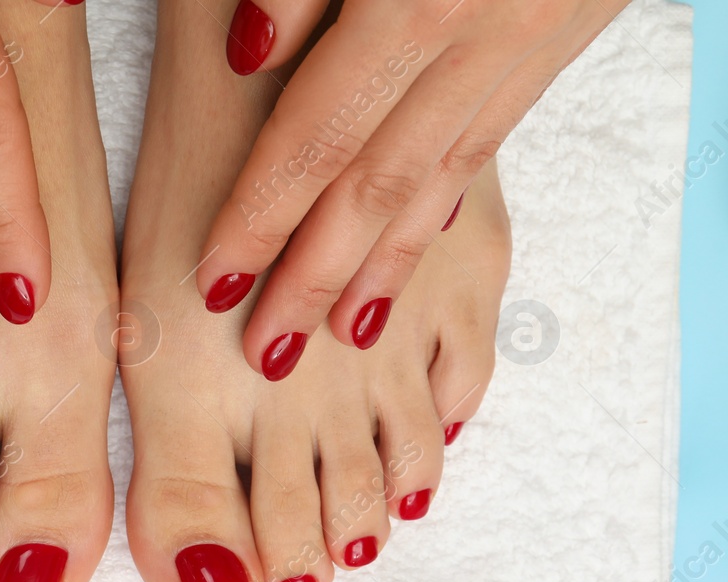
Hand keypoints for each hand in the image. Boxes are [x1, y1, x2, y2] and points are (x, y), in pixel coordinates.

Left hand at [196, 0, 624, 377]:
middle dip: (313, 274)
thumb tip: (248, 48)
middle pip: (374, 183)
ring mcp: (527, 43)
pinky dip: (444, 202)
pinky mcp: (562, 37)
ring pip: (440, 177)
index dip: (261, 215)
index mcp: (416, 1)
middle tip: (267, 350)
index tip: (215, 280)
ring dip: (384, 264)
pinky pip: (489, 140)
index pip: (316, 137)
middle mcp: (477, 38)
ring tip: (340, 332)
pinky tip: (414, 243)